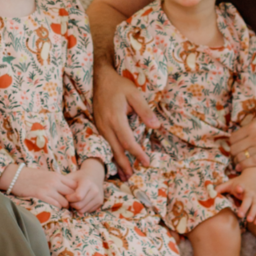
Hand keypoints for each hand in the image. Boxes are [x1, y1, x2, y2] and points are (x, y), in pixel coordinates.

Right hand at [12, 168, 77, 208]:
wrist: (15, 176)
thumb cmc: (30, 176)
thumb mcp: (46, 175)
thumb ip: (56, 181)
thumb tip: (66, 189)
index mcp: (56, 175)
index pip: (74, 185)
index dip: (75, 193)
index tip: (73, 198)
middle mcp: (55, 181)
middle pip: (72, 193)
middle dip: (72, 201)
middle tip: (70, 206)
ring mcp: (48, 188)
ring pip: (65, 201)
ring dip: (65, 206)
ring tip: (62, 208)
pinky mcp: (41, 195)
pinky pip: (55, 204)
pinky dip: (57, 207)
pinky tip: (55, 208)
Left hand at [69, 159, 104, 213]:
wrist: (94, 175)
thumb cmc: (79, 177)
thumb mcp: (71, 177)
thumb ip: (64, 185)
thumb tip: (57, 195)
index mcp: (87, 183)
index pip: (78, 196)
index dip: (69, 198)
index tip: (66, 195)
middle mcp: (95, 190)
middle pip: (79, 205)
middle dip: (71, 204)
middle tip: (69, 199)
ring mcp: (98, 197)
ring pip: (83, 210)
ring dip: (76, 207)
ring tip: (74, 200)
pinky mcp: (100, 203)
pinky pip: (87, 211)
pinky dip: (82, 208)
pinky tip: (81, 202)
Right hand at [92, 62, 157, 177]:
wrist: (100, 78)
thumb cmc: (119, 85)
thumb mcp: (134, 94)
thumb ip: (145, 111)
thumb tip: (156, 126)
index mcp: (115, 118)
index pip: (128, 140)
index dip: (137, 153)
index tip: (146, 162)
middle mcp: (106, 125)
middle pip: (116, 149)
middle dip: (124, 164)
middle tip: (132, 178)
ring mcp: (100, 126)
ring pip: (109, 148)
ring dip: (116, 162)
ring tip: (124, 175)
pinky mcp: (98, 125)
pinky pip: (106, 143)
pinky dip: (111, 153)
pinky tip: (115, 160)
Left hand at [218, 168, 255, 223]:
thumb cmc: (240, 182)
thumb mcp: (230, 183)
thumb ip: (221, 188)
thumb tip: (210, 194)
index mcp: (241, 186)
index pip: (240, 186)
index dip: (239, 188)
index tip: (238, 189)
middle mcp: (251, 191)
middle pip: (249, 199)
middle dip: (245, 207)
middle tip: (240, 215)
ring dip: (254, 213)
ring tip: (249, 221)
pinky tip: (255, 222)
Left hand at [229, 112, 255, 169]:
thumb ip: (252, 126)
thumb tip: (241, 132)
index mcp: (253, 126)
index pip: (233, 138)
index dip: (231, 145)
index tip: (233, 148)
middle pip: (235, 149)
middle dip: (233, 154)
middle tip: (234, 158)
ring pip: (241, 157)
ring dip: (237, 162)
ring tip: (237, 164)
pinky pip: (251, 163)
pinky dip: (244, 166)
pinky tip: (241, 168)